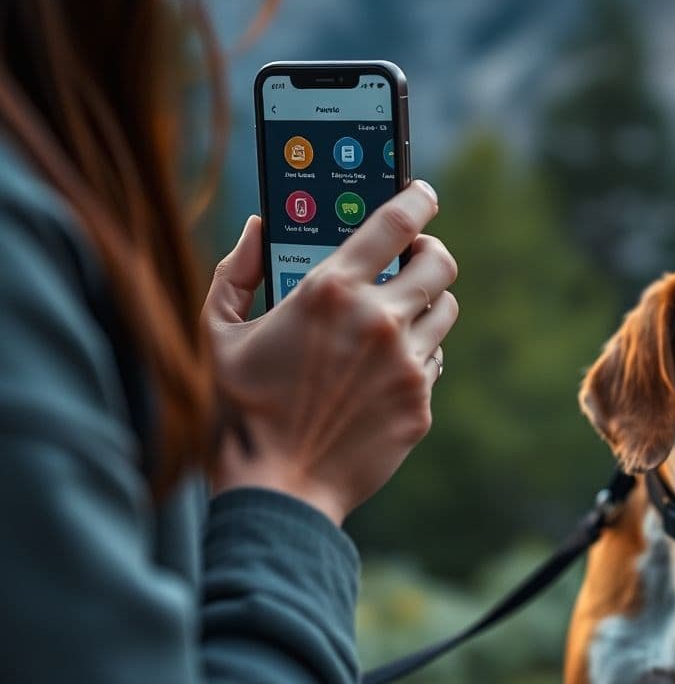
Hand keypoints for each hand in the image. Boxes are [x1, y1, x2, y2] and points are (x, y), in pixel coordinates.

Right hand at [203, 180, 457, 524]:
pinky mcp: (419, 402)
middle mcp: (377, 320)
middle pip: (439, 260)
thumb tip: (260, 226)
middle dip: (430, 251)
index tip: (423, 193)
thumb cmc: (241, 409)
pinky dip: (416, 354)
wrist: (277, 491)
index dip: (418, 197)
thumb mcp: (220, 332)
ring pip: (446, 309)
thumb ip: (237, 270)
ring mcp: (404, 364)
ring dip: (425, 303)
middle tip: (412, 258)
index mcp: (330, 291)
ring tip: (397, 314)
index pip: (396, 221)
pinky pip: (434, 359)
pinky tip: (385, 367)